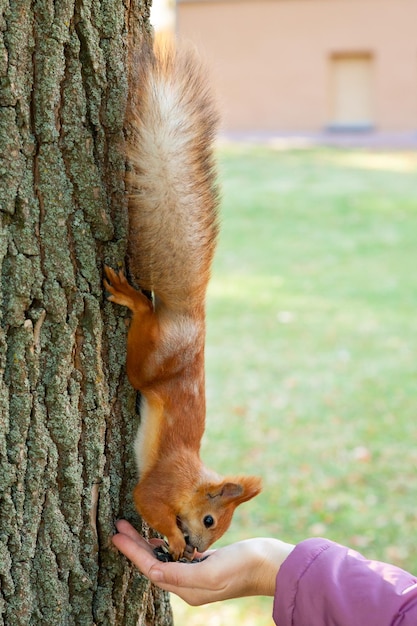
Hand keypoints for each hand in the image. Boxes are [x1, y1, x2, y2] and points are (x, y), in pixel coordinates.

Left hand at [112, 520, 293, 604]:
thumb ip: (180, 573)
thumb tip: (152, 570)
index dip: (132, 552)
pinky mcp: (207, 563)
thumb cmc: (243, 567)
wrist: (272, 564)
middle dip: (135, 545)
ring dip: (146, 543)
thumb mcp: (211, 572)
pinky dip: (165, 542)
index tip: (117, 535)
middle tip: (119, 526)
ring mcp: (197, 573)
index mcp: (187, 588)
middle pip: (153, 562)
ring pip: (163, 557)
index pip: (151, 568)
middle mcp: (188, 584)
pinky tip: (161, 534)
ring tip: (132, 527)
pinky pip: (177, 553)